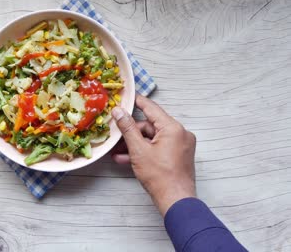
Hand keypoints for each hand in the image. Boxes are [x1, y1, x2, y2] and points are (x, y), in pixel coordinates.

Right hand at [111, 95, 196, 216]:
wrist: (175, 200)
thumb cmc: (159, 176)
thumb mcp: (138, 150)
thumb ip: (127, 128)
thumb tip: (119, 112)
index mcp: (173, 128)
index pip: (151, 108)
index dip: (137, 102)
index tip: (126, 96)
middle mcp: (180, 134)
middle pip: (151, 126)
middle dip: (132, 132)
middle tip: (115, 134)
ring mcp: (180, 146)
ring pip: (153, 138)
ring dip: (135, 144)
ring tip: (118, 151)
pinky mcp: (178, 156)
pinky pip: (158, 148)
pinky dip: (145, 151)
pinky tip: (127, 159)